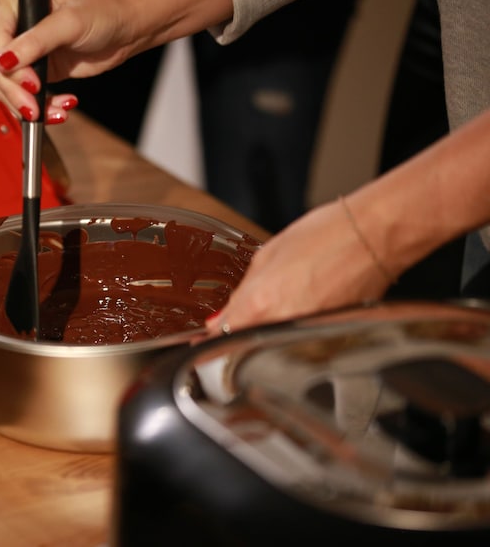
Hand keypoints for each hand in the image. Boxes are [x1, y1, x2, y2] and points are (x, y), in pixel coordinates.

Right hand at [0, 0, 142, 121]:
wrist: (125, 30)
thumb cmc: (103, 12)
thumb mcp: (70, 23)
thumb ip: (37, 41)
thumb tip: (5, 60)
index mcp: (16, 1)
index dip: (6, 62)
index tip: (29, 81)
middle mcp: (16, 25)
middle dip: (15, 90)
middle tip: (33, 107)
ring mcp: (25, 51)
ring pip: (7, 85)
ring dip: (26, 104)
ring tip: (48, 112)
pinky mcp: (36, 71)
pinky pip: (26, 95)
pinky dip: (41, 107)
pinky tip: (59, 108)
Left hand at [205, 198, 392, 335]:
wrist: (374, 234)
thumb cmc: (327, 234)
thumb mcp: (268, 255)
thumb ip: (243, 290)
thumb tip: (223, 314)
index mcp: (261, 301)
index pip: (223, 332)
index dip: (210, 337)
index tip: (204, 337)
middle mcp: (282, 322)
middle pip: (247, 342)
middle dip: (238, 334)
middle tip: (240, 319)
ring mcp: (306, 332)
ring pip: (273, 344)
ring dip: (267, 331)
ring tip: (284, 303)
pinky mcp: (329, 335)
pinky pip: (300, 340)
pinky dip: (294, 329)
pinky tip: (304, 306)